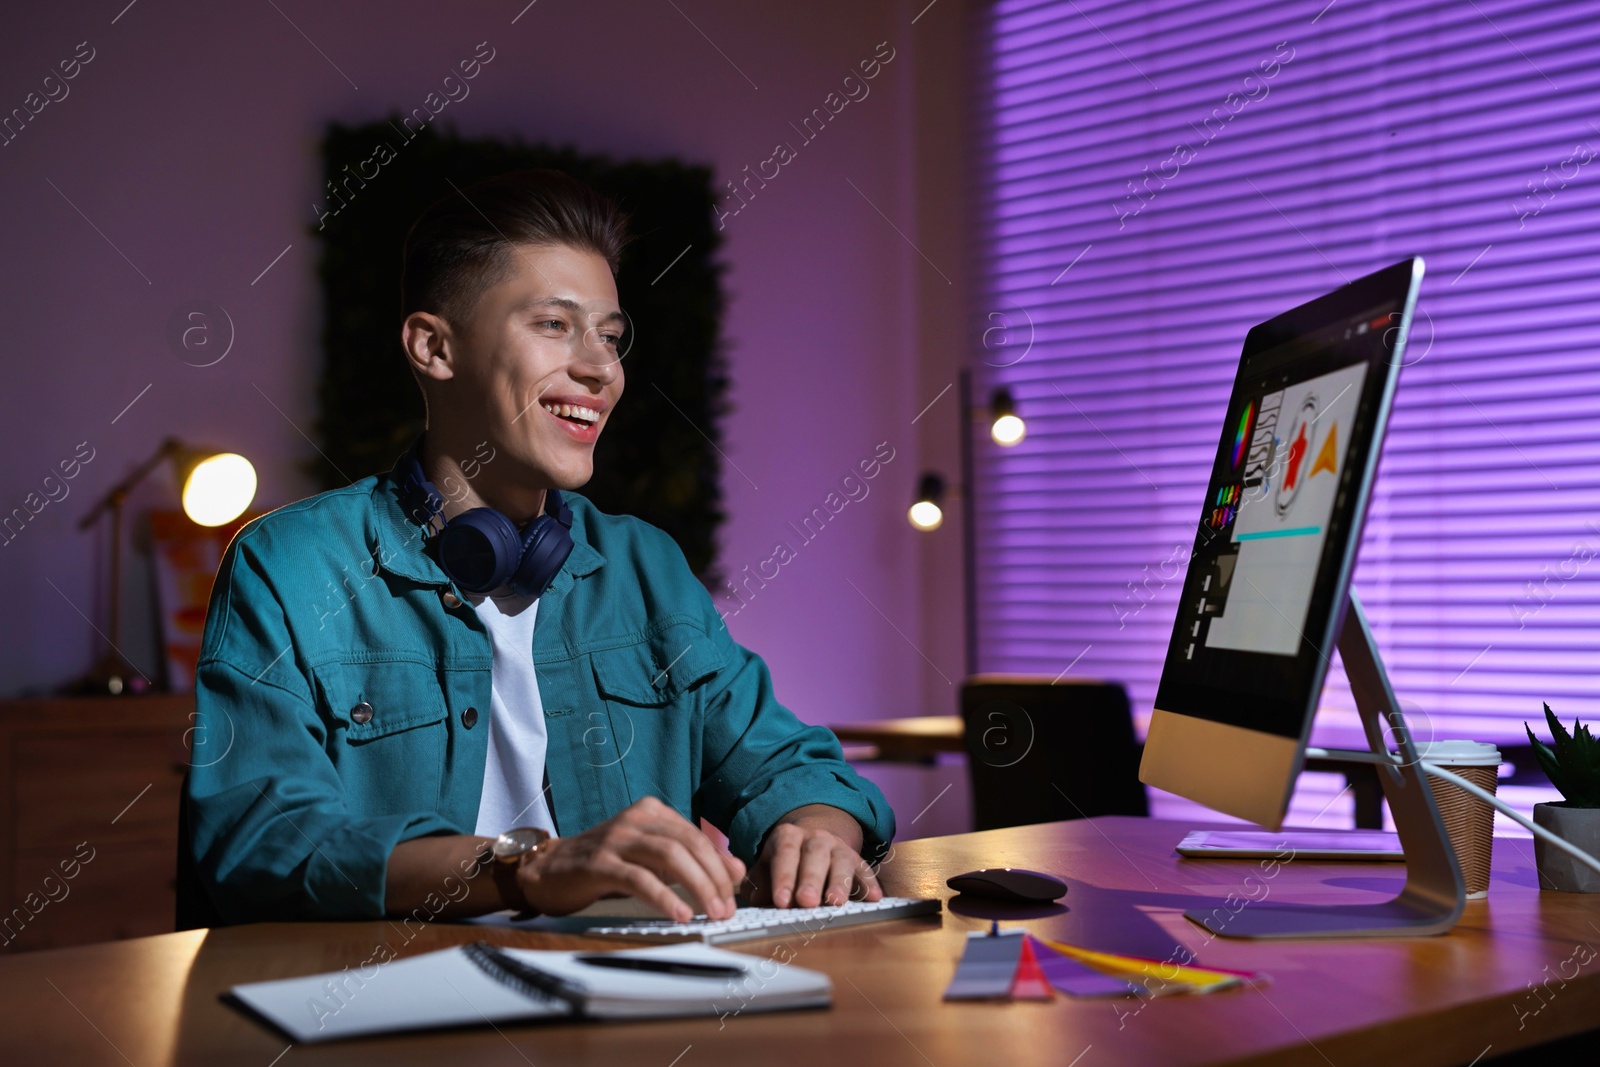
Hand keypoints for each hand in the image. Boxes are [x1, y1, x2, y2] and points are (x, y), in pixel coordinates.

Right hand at [516, 796, 744, 921]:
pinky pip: (639, 878)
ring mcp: (616, 839)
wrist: (547, 869)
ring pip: (670, 857)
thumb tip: (737, 870)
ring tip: (711, 912)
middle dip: (714, 877)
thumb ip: (691, 861)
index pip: (697, 837)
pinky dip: (665, 897)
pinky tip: (680, 914)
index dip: (720, 865)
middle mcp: (636, 819)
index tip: (734, 894)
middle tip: (727, 908)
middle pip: (689, 844)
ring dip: (697, 887)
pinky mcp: (599, 863)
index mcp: (651, 812)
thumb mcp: (651, 859)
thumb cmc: (603, 864)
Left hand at [748, 804, 881, 908]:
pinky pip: (865, 870)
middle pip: (814, 855)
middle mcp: (815, 839)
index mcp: (788, 837)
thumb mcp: (765, 868)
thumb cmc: (784, 863)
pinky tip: (874, 898)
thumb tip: (758, 900)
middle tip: (806, 901)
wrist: (812, 842)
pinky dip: (870, 884)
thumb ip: (759, 883)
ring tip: (836, 902)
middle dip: (811, 879)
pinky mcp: (857, 861)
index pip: (785, 854)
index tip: (781, 901)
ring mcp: (838, 848)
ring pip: (841, 861)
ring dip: (839, 882)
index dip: (783, 877)